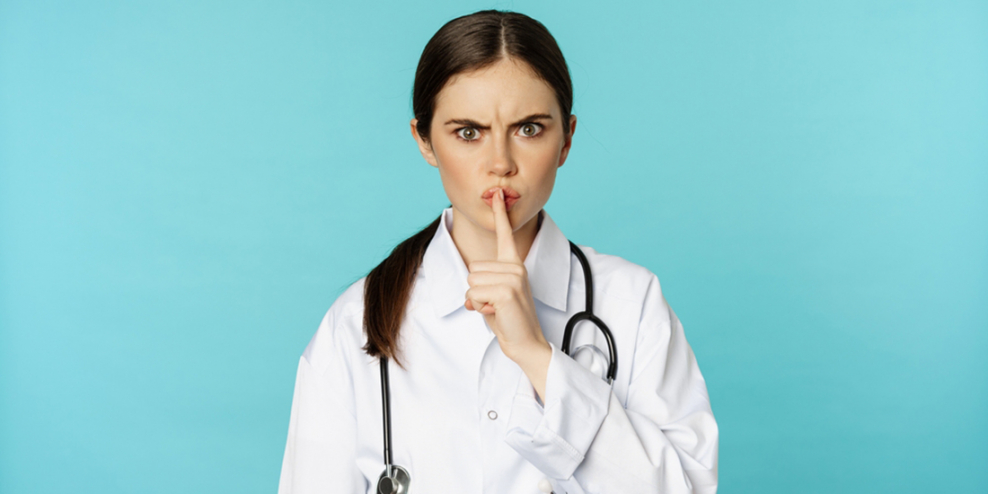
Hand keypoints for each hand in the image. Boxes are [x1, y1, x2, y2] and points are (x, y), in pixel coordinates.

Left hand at [464, 189, 550, 395]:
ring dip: (477, 300)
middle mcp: (516, 267)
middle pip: (473, 268)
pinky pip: (474, 294)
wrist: (526, 344)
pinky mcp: (507, 291)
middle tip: (494, 304)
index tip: (497, 194)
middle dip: (476, 290)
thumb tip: (469, 297)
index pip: (505, 235)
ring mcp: (513, 278)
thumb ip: (484, 287)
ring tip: (496, 309)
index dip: (500, 214)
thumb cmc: (509, 321)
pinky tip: (496, 313)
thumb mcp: (495, 298)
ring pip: (471, 281)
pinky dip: (479, 308)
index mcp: (514, 265)